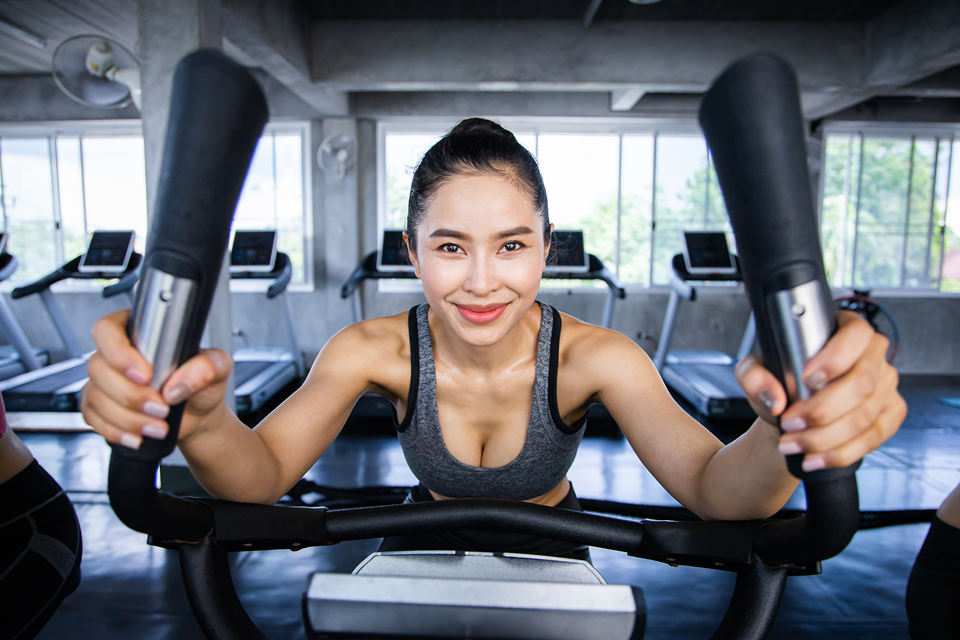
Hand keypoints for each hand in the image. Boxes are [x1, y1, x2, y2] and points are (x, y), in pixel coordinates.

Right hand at [80, 309, 232, 449]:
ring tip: (159, 426)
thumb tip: (178, 384)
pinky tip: (138, 436)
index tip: (145, 375)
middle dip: (131, 395)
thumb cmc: (202, 384)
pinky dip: (116, 431)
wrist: (197, 415)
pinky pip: (93, 417)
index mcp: (140, 331)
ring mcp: (103, 379)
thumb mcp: (218, 367)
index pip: (109, 330)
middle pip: (99, 367)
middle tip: (161, 408)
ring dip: (128, 417)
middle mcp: (115, 352)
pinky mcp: (97, 405)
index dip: (120, 353)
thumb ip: (209, 365)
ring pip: (96, 396)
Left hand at [735, 311, 905, 471]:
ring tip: (792, 444)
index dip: (835, 358)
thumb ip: (754, 374)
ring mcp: (886, 385)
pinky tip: (815, 458)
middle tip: (789, 422)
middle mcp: (873, 355)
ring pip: (864, 417)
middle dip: (822, 410)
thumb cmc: (781, 383)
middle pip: (862, 383)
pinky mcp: (891, 414)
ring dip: (824, 437)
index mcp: (846, 328)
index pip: (855, 335)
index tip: (807, 379)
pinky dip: (840, 453)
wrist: (791, 412)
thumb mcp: (756, 371)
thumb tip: (774, 398)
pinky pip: (873, 438)